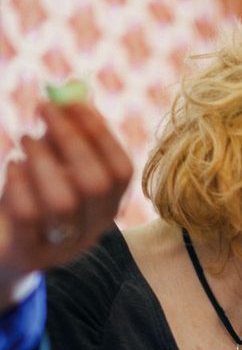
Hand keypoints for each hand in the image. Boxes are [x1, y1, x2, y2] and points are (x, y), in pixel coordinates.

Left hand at [0, 100, 131, 304]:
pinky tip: (13, 166)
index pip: (121, 172)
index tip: (74, 102)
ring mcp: (63, 246)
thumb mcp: (55, 169)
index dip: (101, 134)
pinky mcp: (29, 253)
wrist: (6, 253)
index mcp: (107, 207)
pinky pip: (27, 215)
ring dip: (42, 159)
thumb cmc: (33, 199)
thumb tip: (70, 96)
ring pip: (63, 201)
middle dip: (70, 139)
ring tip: (25, 140)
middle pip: (95, 184)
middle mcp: (92, 230)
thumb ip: (65, 139)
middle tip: (44, 108)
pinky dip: (19, 181)